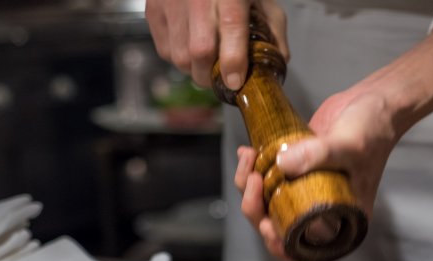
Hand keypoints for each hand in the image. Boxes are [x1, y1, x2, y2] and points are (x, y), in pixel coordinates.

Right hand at [145, 0, 287, 88]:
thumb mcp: (264, 2)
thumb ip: (274, 31)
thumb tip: (278, 62)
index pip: (231, 27)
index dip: (233, 60)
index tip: (236, 81)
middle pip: (199, 50)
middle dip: (212, 76)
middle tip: (221, 81)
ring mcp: (170, 3)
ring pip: (179, 57)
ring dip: (195, 71)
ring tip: (207, 65)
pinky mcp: (153, 9)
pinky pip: (164, 50)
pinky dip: (179, 60)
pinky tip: (190, 50)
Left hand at [233, 88, 397, 260]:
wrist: (375, 103)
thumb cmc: (374, 130)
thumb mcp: (350, 146)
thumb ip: (319, 155)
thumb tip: (281, 164)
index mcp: (341, 218)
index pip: (305, 248)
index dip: (280, 244)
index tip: (267, 223)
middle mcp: (323, 209)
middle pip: (279, 225)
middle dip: (257, 209)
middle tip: (254, 182)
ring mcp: (308, 189)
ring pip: (268, 202)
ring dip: (250, 186)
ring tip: (249, 159)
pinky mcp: (298, 168)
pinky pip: (269, 178)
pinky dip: (253, 169)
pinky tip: (249, 152)